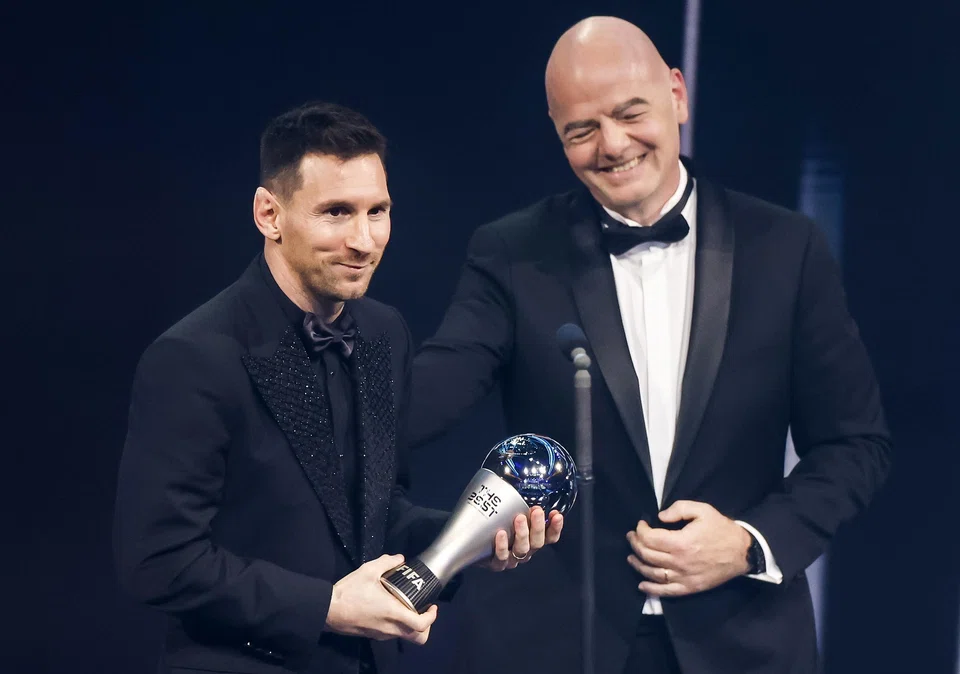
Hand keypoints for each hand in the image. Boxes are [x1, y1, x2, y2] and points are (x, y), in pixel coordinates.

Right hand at [325, 554, 438, 644]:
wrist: (328, 609)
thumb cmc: (349, 592)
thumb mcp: (369, 570)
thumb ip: (387, 561)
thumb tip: (400, 558)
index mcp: (393, 613)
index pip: (421, 624)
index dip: (432, 617)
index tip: (432, 607)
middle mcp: (389, 628)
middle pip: (417, 637)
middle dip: (425, 626)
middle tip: (424, 610)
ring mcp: (381, 634)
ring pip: (404, 636)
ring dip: (411, 624)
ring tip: (407, 606)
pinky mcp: (372, 635)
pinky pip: (391, 634)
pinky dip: (398, 625)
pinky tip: (391, 610)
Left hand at [480, 506, 563, 571]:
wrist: (474, 548)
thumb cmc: (494, 529)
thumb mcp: (509, 516)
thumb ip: (518, 506)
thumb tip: (521, 485)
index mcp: (531, 540)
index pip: (549, 537)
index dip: (555, 527)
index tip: (557, 515)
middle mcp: (524, 551)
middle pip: (537, 543)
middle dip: (538, 526)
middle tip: (537, 511)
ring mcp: (511, 559)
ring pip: (522, 549)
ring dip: (522, 534)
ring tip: (520, 518)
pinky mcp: (497, 564)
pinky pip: (501, 558)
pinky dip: (502, 546)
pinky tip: (501, 534)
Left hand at [626, 500, 750, 597]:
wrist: (743, 552)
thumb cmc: (722, 529)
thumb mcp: (703, 510)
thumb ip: (679, 509)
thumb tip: (660, 517)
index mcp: (681, 542)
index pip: (650, 538)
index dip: (640, 530)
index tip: (640, 524)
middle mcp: (680, 562)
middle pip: (648, 555)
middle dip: (635, 544)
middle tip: (632, 537)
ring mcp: (684, 577)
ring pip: (653, 574)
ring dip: (638, 565)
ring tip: (631, 557)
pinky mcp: (690, 588)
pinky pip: (667, 591)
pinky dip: (652, 590)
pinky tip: (642, 585)